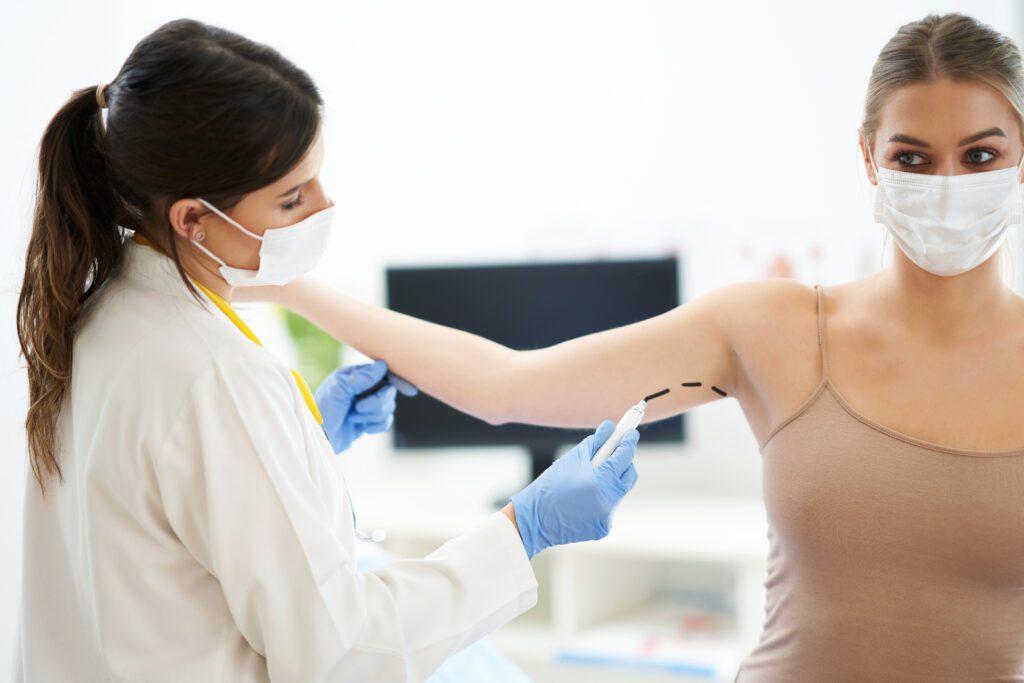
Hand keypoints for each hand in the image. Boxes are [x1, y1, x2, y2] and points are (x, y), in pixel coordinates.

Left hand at [314, 359, 417, 453]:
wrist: (319, 437)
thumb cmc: (323, 410)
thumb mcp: (338, 390)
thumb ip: (361, 378)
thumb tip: (382, 366)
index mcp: (356, 376)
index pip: (383, 372)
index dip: (398, 380)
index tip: (409, 390)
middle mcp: (363, 388)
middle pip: (388, 392)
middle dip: (376, 403)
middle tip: (358, 408)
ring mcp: (367, 404)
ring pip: (388, 408)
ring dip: (372, 416)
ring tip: (353, 418)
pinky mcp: (369, 420)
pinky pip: (386, 422)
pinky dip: (375, 426)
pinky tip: (362, 428)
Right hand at [509, 421, 638, 558]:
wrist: (535, 518)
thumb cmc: (550, 485)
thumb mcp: (571, 458)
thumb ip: (595, 442)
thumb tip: (610, 428)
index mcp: (599, 481)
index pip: (624, 456)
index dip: (628, 442)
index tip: (631, 433)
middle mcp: (607, 500)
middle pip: (629, 476)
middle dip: (623, 464)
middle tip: (612, 455)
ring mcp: (606, 516)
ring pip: (618, 492)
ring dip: (610, 482)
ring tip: (588, 481)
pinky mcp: (603, 528)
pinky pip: (609, 507)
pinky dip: (601, 500)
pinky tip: (584, 499)